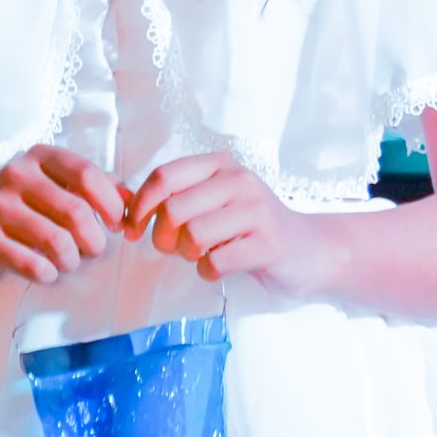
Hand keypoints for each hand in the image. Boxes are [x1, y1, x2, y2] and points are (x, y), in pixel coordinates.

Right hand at [0, 146, 124, 288]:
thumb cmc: (20, 209)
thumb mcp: (53, 186)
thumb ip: (92, 187)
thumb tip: (132, 199)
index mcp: (38, 156)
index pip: (86, 174)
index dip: (111, 203)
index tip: (117, 225)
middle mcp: (16, 174)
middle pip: (76, 211)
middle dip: (94, 240)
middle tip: (93, 251)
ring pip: (58, 241)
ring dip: (73, 260)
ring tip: (69, 262)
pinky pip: (34, 265)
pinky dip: (49, 275)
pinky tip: (46, 272)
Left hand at [126, 151, 325, 297]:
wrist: (310, 250)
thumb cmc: (252, 227)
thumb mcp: (216, 200)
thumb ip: (178, 197)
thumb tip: (126, 206)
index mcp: (219, 166)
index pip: (164, 176)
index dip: (139, 205)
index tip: (132, 229)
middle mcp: (237, 181)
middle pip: (174, 209)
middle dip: (163, 236)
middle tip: (172, 249)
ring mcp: (255, 211)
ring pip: (194, 234)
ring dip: (187, 255)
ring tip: (200, 255)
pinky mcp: (268, 244)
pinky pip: (217, 261)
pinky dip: (208, 271)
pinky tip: (217, 267)